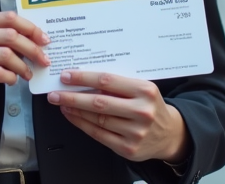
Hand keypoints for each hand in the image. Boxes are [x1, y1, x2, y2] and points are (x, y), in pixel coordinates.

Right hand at [0, 12, 49, 129]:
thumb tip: (31, 40)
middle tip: (43, 59)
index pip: (7, 18)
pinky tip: (12, 80)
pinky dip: (11, 77)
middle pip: (10, 35)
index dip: (30, 27)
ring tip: (28, 74)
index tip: (43, 39)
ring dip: (23, 66)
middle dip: (32, 48)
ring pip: (6, 54)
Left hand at [46, 70, 189, 163]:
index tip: (67, 76)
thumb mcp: (142, 88)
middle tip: (55, 93)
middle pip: (99, 102)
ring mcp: (135, 132)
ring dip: (75, 111)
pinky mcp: (128, 148)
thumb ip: (118, 84)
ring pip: (97, 119)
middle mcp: (141, 111)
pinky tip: (73, 116)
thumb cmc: (150, 106)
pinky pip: (99, 134)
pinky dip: (82, 124)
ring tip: (62, 103)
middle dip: (72, 97)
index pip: (107, 81)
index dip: (84, 78)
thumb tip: (84, 78)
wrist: (169, 133)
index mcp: (144, 90)